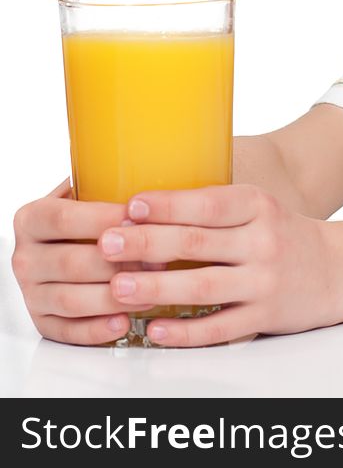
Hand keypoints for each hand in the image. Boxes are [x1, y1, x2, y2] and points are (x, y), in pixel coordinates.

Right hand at [11, 178, 157, 344]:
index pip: (63, 219)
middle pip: (71, 263)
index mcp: (33, 218)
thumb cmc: (96, 216)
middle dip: (120, 263)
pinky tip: (124, 322)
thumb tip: (148, 168)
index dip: (103, 220)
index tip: (140, 220)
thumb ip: (106, 182)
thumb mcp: (92, 191)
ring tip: (152, 290)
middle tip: (159, 259)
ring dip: (116, 297)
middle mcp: (25, 255)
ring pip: (71, 300)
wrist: (76, 243)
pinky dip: (97, 330)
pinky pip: (67, 331)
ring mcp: (31, 291)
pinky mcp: (44, 320)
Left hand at [97, 184, 342, 346]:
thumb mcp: (259, 209)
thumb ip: (214, 209)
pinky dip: (186, 331)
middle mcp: (264, 242)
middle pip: (198, 242)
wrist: (341, 269)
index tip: (130, 206)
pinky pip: (220, 327)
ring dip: (157, 286)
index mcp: (259, 207)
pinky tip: (156, 330)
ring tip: (118, 287)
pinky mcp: (267, 316)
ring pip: (203, 286)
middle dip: (147, 243)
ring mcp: (265, 281)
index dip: (169, 204)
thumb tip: (143, 212)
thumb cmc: (285, 236)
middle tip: (107, 243)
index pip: (209, 204)